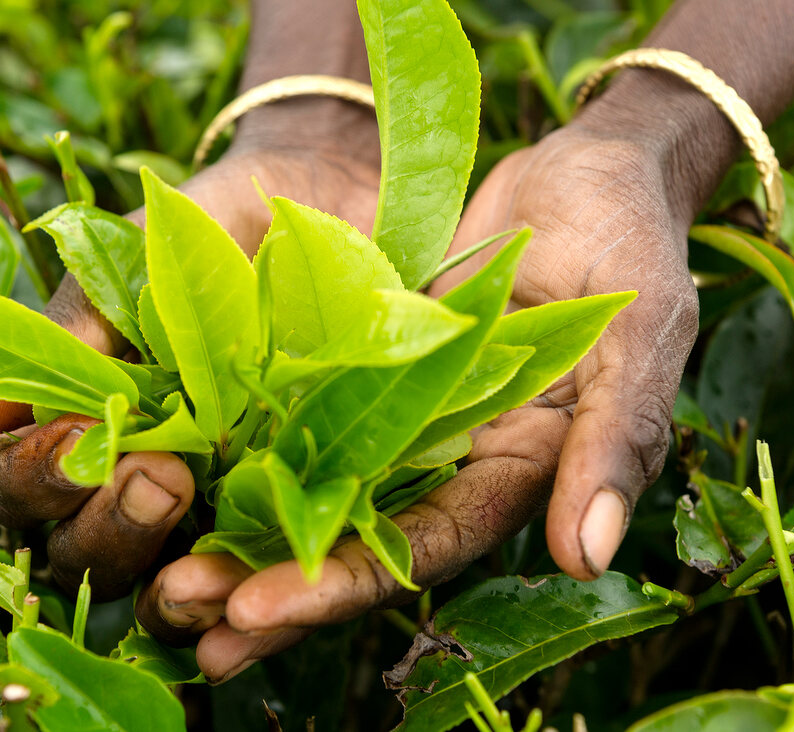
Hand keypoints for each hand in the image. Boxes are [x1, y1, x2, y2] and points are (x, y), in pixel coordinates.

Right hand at [0, 137, 381, 598]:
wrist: (324, 202)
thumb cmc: (211, 229)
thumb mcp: (131, 263)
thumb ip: (64, 336)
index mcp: (82, 431)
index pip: (25, 491)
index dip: (34, 480)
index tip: (73, 438)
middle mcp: (137, 485)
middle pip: (84, 556)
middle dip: (106, 524)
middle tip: (157, 469)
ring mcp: (213, 510)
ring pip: (159, 587)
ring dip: (165, 569)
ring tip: (195, 501)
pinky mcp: (290, 519)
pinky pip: (263, 577)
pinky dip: (252, 591)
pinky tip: (255, 588)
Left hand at [133, 122, 698, 681]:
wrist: (580, 168)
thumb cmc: (628, 237)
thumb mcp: (638, 331)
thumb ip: (619, 436)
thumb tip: (585, 556)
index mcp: (516, 468)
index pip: (429, 544)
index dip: (348, 581)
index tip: (261, 606)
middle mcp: (448, 454)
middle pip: (352, 536)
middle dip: (271, 580)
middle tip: (183, 610)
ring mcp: (396, 406)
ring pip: (309, 484)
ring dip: (236, 529)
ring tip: (155, 576)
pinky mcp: (353, 356)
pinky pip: (289, 405)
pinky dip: (234, 437)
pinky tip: (162, 463)